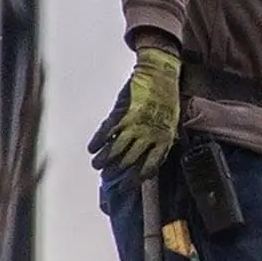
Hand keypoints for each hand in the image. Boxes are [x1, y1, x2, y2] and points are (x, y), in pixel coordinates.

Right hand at [89, 46, 181, 185]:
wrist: (160, 74)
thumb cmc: (166, 99)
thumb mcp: (170, 122)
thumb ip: (159, 139)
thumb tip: (152, 156)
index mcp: (164, 138)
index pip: (150, 165)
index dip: (137, 178)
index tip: (127, 186)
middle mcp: (149, 135)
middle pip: (129, 160)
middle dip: (116, 171)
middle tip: (107, 177)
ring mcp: (135, 124)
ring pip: (115, 149)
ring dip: (104, 159)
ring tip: (96, 165)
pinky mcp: (122, 113)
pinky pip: (107, 131)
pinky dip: (97, 141)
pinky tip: (91, 148)